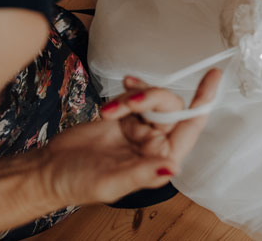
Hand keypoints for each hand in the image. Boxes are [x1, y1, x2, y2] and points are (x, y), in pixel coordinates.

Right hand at [38, 69, 220, 206]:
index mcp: (160, 159)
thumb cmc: (76, 183)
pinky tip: (112, 101)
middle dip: (153, 98)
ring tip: (109, 110)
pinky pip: (135, 95)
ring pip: (153, 98)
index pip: (191, 128)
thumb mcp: (110, 182)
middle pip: (172, 107)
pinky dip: (126, 93)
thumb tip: (173, 167)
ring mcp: (139, 128)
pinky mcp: (123, 116)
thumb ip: (142, 172)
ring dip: (135, 96)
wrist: (47, 170)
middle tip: (131, 101)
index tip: (214, 77)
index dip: (204, 102)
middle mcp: (154, 143)